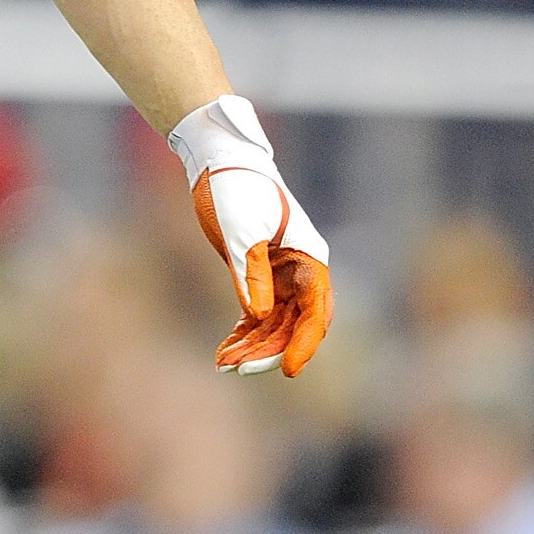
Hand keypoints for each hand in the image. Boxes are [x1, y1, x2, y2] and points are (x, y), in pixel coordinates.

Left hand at [167, 95, 332, 379]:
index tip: (289, 372)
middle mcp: (301, 271)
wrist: (218, 161)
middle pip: (294, 324)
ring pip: (275, 324)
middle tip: (238, 371)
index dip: (304, 344)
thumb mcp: (240, 232)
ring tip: (222, 365)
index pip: (315, 312)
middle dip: (269, 351)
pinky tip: (224, 352)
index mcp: (309, 259)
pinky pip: (257, 315)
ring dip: (252, 347)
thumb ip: (251, 274)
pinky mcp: (258, 275)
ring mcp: (281, 276)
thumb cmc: (235, 189)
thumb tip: (260, 317)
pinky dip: (243, 334)